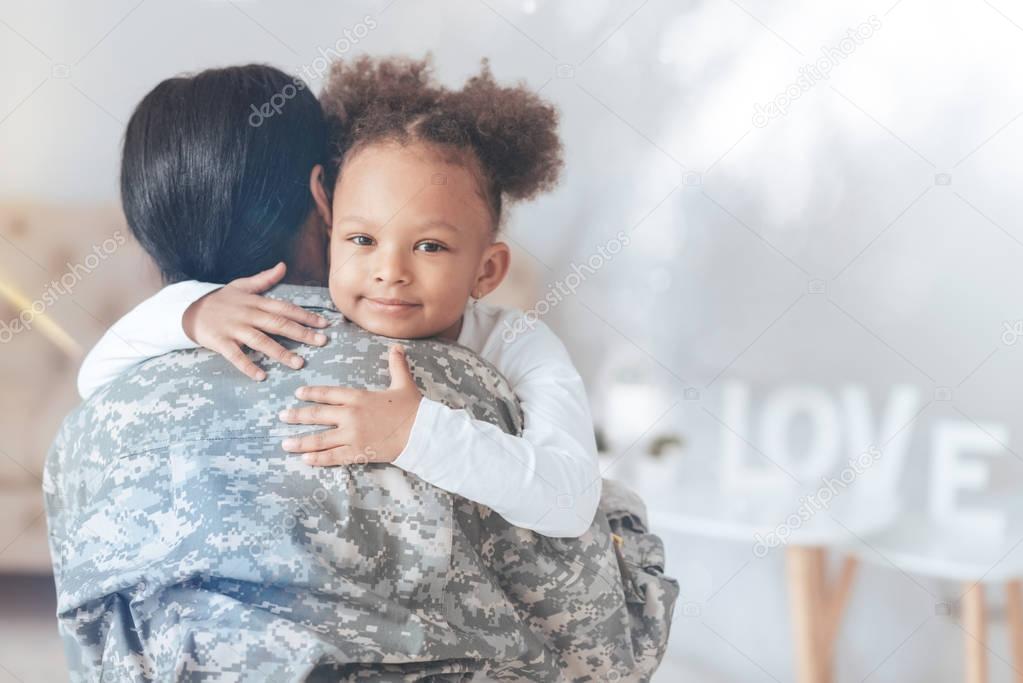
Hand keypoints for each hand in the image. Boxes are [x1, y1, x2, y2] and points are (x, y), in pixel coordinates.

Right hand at [182, 262, 329, 380]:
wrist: (188, 309)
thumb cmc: (220, 300)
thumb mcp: (241, 286)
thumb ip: (264, 279)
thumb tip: (283, 266)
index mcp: (255, 302)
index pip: (285, 308)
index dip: (305, 315)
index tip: (324, 323)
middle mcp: (247, 314)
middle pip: (278, 324)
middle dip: (301, 333)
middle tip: (321, 342)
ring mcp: (233, 329)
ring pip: (260, 341)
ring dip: (280, 352)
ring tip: (298, 363)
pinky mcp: (220, 342)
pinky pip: (235, 356)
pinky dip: (247, 365)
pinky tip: (261, 376)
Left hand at [279, 345, 422, 465]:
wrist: (422, 432)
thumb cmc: (413, 408)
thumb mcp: (404, 383)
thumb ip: (397, 365)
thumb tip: (397, 347)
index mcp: (358, 397)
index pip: (328, 393)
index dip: (311, 393)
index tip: (298, 394)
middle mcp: (350, 415)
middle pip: (317, 415)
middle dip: (297, 416)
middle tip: (282, 416)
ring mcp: (352, 435)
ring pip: (320, 439)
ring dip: (300, 441)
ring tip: (285, 444)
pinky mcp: (357, 452)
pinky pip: (332, 457)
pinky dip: (317, 459)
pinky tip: (304, 459)